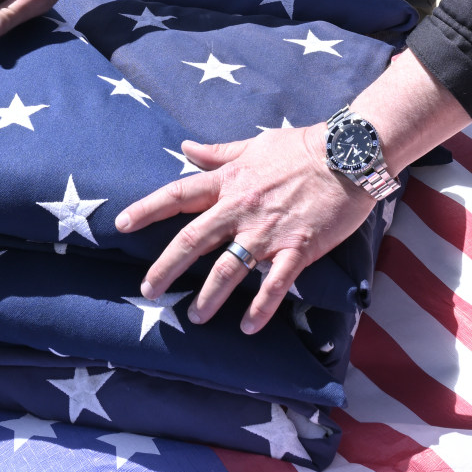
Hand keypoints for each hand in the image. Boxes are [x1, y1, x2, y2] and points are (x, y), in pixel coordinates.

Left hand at [114, 124, 371, 334]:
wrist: (350, 154)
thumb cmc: (303, 147)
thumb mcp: (254, 144)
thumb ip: (218, 152)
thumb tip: (185, 148)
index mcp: (229, 182)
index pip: (178, 194)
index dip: (146, 209)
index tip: (121, 224)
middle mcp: (241, 207)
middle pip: (193, 239)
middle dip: (166, 267)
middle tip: (148, 291)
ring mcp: (269, 230)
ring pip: (229, 267)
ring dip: (209, 295)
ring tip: (195, 316)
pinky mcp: (299, 246)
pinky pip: (276, 283)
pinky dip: (261, 307)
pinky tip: (247, 326)